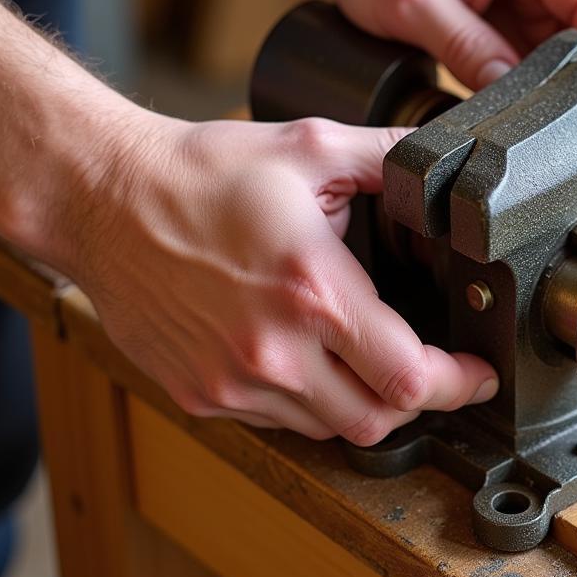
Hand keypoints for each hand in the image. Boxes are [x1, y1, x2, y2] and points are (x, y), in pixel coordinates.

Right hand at [72, 113, 497, 442]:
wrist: (101, 199)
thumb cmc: (199, 173)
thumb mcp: (310, 147)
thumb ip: (391, 158)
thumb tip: (446, 165)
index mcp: (313, 291)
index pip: (410, 378)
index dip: (458, 384)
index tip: (475, 374)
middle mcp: (274, 350)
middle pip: (377, 421)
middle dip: (416, 401)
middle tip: (427, 370)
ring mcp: (233, 382)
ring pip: (329, 429)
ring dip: (361, 404)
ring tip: (365, 362)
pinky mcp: (202, 396)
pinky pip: (278, 424)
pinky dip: (307, 404)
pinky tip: (307, 363)